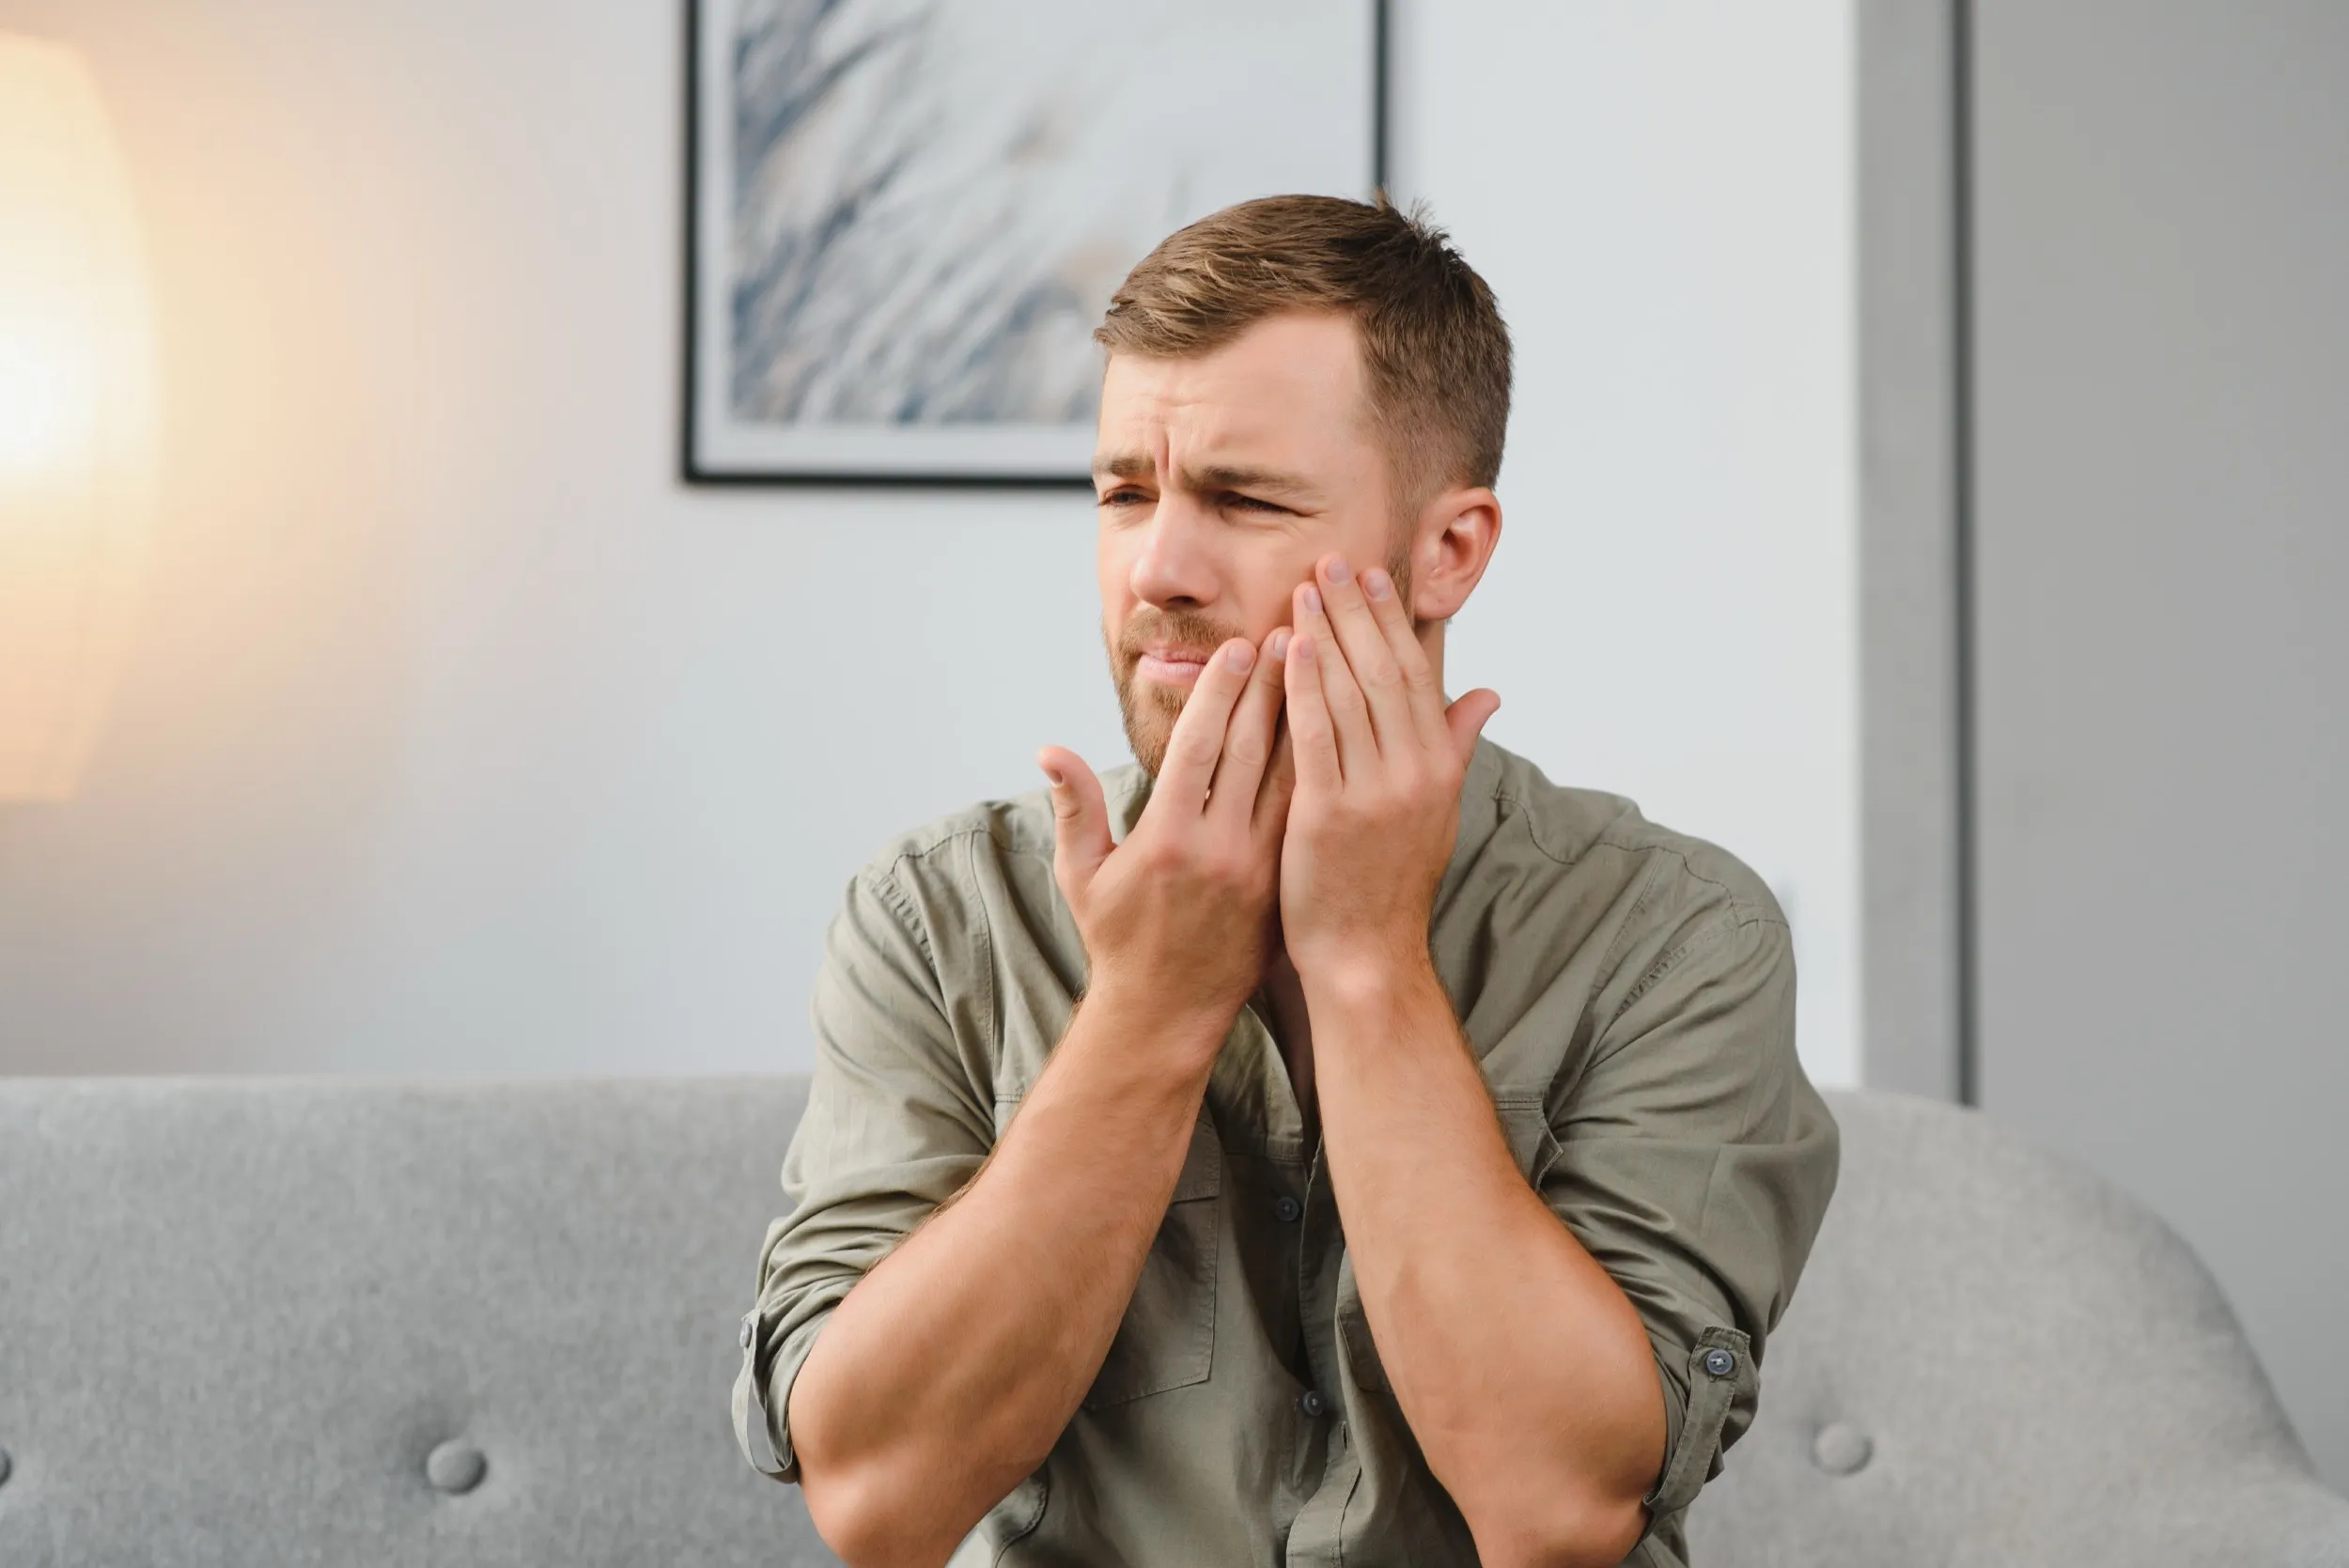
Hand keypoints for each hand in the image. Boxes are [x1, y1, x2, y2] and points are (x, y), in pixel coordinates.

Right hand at [1039, 629, 1295, 1053]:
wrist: (1167, 1013)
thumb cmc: (1116, 939)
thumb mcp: (1081, 875)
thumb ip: (1073, 807)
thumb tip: (1048, 750)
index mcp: (1168, 840)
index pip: (1200, 747)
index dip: (1221, 692)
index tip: (1240, 646)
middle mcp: (1220, 850)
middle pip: (1253, 750)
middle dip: (1273, 687)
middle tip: (1293, 632)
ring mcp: (1259, 868)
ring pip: (1289, 777)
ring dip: (1304, 719)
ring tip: (1320, 669)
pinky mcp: (1282, 883)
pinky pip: (1304, 813)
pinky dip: (1318, 768)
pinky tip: (1335, 730)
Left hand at [1278, 553, 1499, 984]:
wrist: (1366, 955)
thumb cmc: (1391, 883)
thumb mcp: (1437, 811)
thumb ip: (1454, 745)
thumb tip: (1487, 693)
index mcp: (1439, 767)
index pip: (1414, 674)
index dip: (1391, 620)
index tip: (1372, 576)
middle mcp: (1415, 774)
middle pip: (1383, 671)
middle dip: (1357, 611)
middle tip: (1332, 560)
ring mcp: (1375, 794)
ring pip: (1349, 694)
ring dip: (1326, 634)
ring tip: (1305, 587)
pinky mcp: (1330, 814)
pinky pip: (1316, 735)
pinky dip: (1304, 686)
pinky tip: (1288, 647)